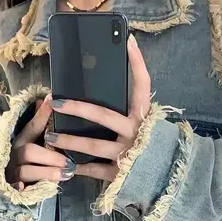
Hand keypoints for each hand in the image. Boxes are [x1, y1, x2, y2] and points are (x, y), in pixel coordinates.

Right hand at [6, 95, 74, 189]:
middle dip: (50, 156)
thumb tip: (45, 100)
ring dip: (47, 172)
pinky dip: (20, 187)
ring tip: (66, 174)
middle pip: (29, 151)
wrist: (8, 184)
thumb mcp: (33, 141)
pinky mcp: (11, 187)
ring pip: (26, 171)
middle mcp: (14, 153)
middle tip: (69, 161)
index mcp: (21, 140)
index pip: (32, 126)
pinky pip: (15, 188)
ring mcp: (12, 171)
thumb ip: (39, 124)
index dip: (42, 115)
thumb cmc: (27, 160)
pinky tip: (26, 187)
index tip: (52, 101)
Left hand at [44, 34, 151, 181]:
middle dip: (77, 107)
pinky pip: (95, 170)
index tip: (127, 39)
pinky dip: (79, 168)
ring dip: (68, 141)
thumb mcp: (151, 127)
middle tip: (57, 102)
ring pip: (93, 145)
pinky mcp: (121, 174)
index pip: (142, 85)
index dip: (136, 62)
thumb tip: (115, 89)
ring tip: (50, 136)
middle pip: (103, 115)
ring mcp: (127, 154)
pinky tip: (66, 163)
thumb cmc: (157, 149)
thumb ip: (136, 113)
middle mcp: (136, 133)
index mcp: (145, 117)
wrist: (171, 180)